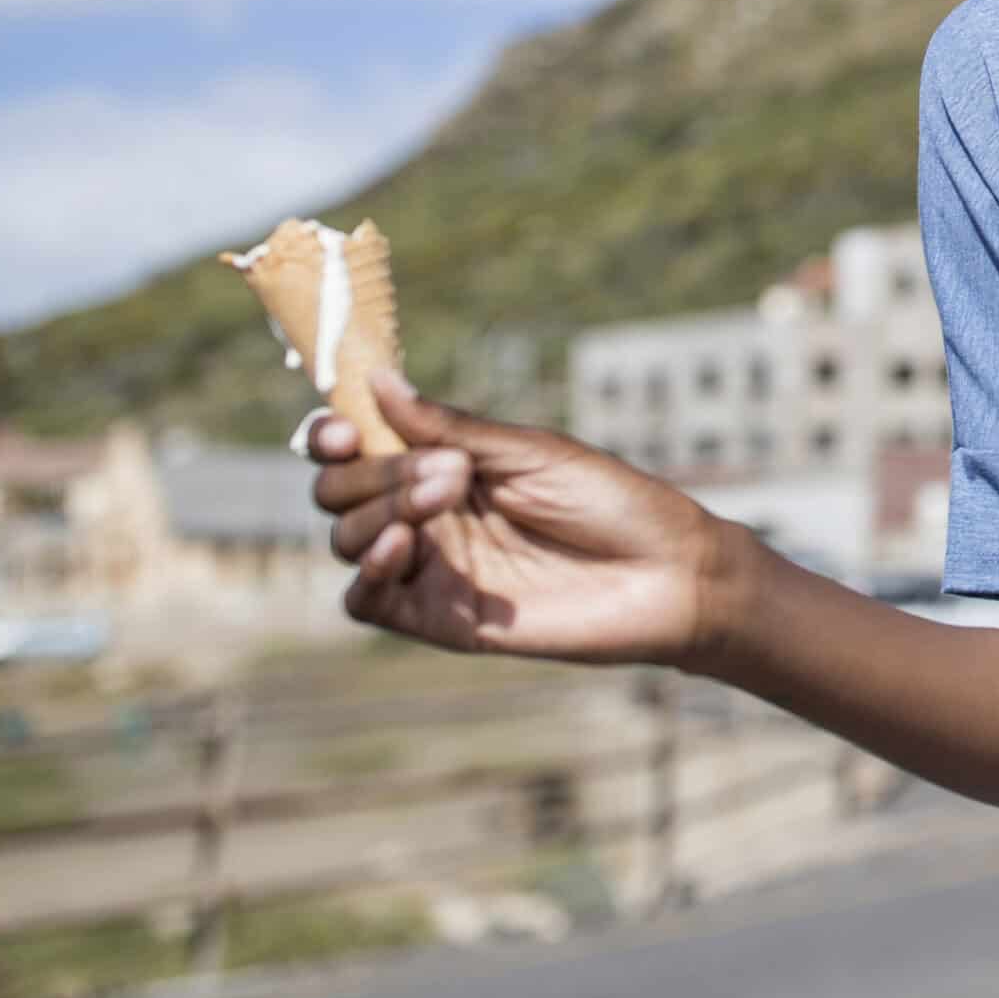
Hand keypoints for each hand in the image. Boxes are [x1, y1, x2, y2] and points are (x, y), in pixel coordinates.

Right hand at [305, 367, 736, 663]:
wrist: (667, 574)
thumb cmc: (612, 501)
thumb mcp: (530, 452)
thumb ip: (449, 426)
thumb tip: (376, 378)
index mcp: (444, 461)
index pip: (356, 446)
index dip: (331, 434)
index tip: (342, 430)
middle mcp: (428, 513)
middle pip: (339, 492)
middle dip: (370, 473)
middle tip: (447, 470)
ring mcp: (433, 566)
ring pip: (348, 540)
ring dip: (376, 512)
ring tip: (443, 499)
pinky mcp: (441, 619)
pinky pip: (367, 602)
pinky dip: (367, 573)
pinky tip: (404, 546)